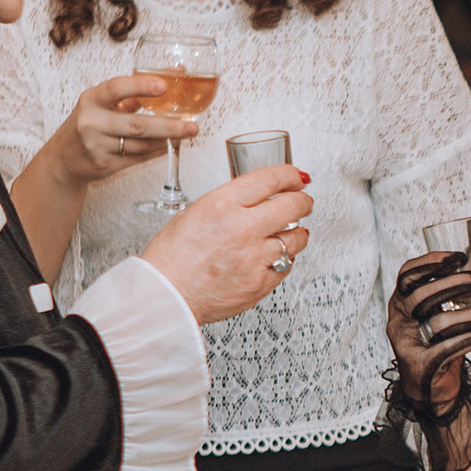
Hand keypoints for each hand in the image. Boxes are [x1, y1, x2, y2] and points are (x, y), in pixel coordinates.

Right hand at [38, 77, 193, 188]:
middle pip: (137, 125)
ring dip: (166, 140)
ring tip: (186, 134)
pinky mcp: (104, 165)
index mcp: (91, 100)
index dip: (141, 86)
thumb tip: (173, 74)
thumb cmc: (89, 124)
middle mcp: (91, 122)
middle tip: (192, 126)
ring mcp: (97, 146)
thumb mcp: (101, 104)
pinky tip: (169, 146)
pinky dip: (156, 152)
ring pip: (140, 145)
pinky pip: (137, 159)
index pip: (116, 89)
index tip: (164, 84)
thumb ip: (132, 93)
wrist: (63, 159)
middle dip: (169, 126)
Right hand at [140, 164, 313, 323]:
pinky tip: (276, 255)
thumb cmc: (173, 257)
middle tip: (304, 201)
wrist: (166, 295)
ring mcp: (254, 258)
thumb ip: (229, 202)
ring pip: (296, 238)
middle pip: (293, 206)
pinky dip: (283, 258)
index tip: (297, 177)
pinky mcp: (260, 283)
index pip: (271, 179)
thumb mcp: (196, 212)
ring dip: (298, 232)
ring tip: (293, 231)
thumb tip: (256, 197)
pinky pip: (286, 266)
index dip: (291, 175)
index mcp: (223, 205)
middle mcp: (242, 229)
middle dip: (304, 201)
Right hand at [383, 250, 470, 410]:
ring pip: (440, 322)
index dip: (431, 262)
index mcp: (401, 302)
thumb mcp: (443, 311)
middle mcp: (398, 320)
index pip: (408, 274)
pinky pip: (448, 348)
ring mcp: (406, 343)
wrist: (431, 389)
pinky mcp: (419, 365)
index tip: (460, 257)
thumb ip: (454, 287)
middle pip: (424, 295)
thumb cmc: (439, 343)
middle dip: (460, 282)